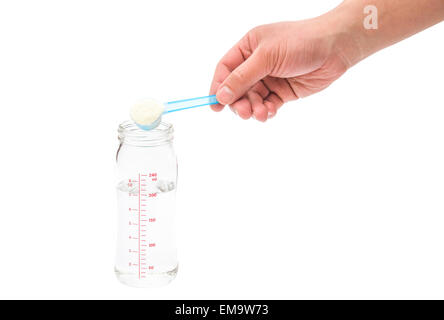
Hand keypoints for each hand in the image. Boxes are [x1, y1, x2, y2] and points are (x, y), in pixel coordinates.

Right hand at [209, 20, 352, 120]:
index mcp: (248, 47)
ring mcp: (270, 78)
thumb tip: (220, 95)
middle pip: (238, 88)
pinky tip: (269, 113)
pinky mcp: (282, 91)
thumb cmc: (301, 43)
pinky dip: (265, 111)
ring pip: (252, 99)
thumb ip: (242, 77)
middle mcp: (257, 63)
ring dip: (253, 109)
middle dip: (239, 102)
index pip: (226, 69)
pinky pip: (267, 105)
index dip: (218, 87)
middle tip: (244, 113)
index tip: (214, 105)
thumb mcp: (266, 57)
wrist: (335, 49)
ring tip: (260, 114)